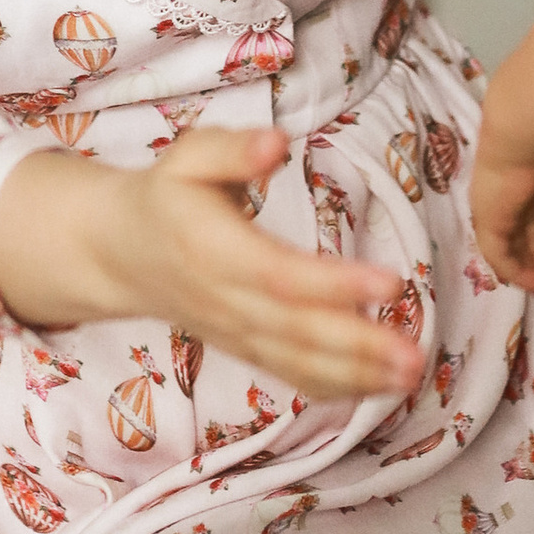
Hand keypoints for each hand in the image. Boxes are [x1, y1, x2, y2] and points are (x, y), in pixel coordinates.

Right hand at [0, 128, 423, 405]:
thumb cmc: (164, 194)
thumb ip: (232, 150)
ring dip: (356, 376)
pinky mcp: (244, 348)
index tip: (391, 283)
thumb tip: (276, 143)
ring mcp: (235, 332)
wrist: (117, 252)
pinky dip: (336, 387)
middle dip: (358, 347)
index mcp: (213, 249)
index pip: (279, 275)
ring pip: (296, 362)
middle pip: (295, 331)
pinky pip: (289, 374)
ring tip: (411, 375)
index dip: (334, 285)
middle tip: (416, 355)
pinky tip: (381, 389)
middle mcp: (225, 300)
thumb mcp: (187, 156)